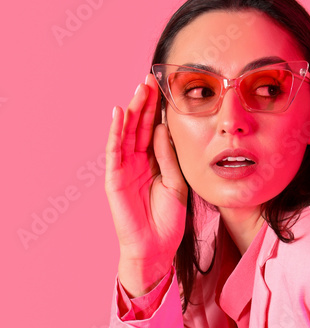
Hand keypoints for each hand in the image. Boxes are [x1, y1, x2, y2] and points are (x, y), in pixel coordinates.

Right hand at [105, 73, 188, 291]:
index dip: (157, 110)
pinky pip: (114, 151)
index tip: (164, 88)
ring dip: (131, 111)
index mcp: (154, 163)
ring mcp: (124, 169)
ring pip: (126, 134)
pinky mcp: (114, 179)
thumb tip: (161, 129)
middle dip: (144, 104)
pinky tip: (119, 115)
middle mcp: (138, 162)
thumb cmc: (168, 220)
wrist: (157, 248)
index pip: (153, 131)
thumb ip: (168, 157)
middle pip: (139, 127)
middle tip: (149, 80)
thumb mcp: (177, 184)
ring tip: (137, 90)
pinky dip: (115, 132)